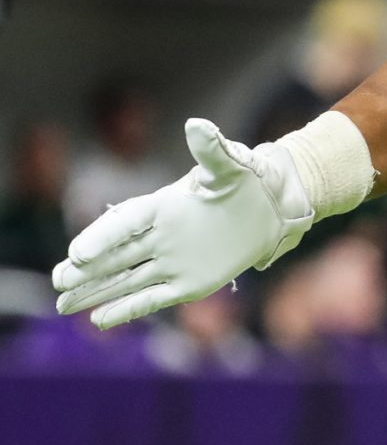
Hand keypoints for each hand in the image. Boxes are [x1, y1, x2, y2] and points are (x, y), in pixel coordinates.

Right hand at [51, 119, 315, 328]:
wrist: (270, 207)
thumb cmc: (246, 181)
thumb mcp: (232, 165)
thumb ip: (211, 150)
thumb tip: (196, 125)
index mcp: (163, 206)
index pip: (127, 222)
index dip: (103, 237)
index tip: (78, 252)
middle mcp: (159, 236)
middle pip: (115, 255)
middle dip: (86, 270)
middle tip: (59, 281)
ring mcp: (171, 262)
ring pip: (125, 279)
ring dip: (95, 292)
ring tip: (62, 304)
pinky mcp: (187, 284)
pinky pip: (152, 298)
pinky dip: (127, 309)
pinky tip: (98, 319)